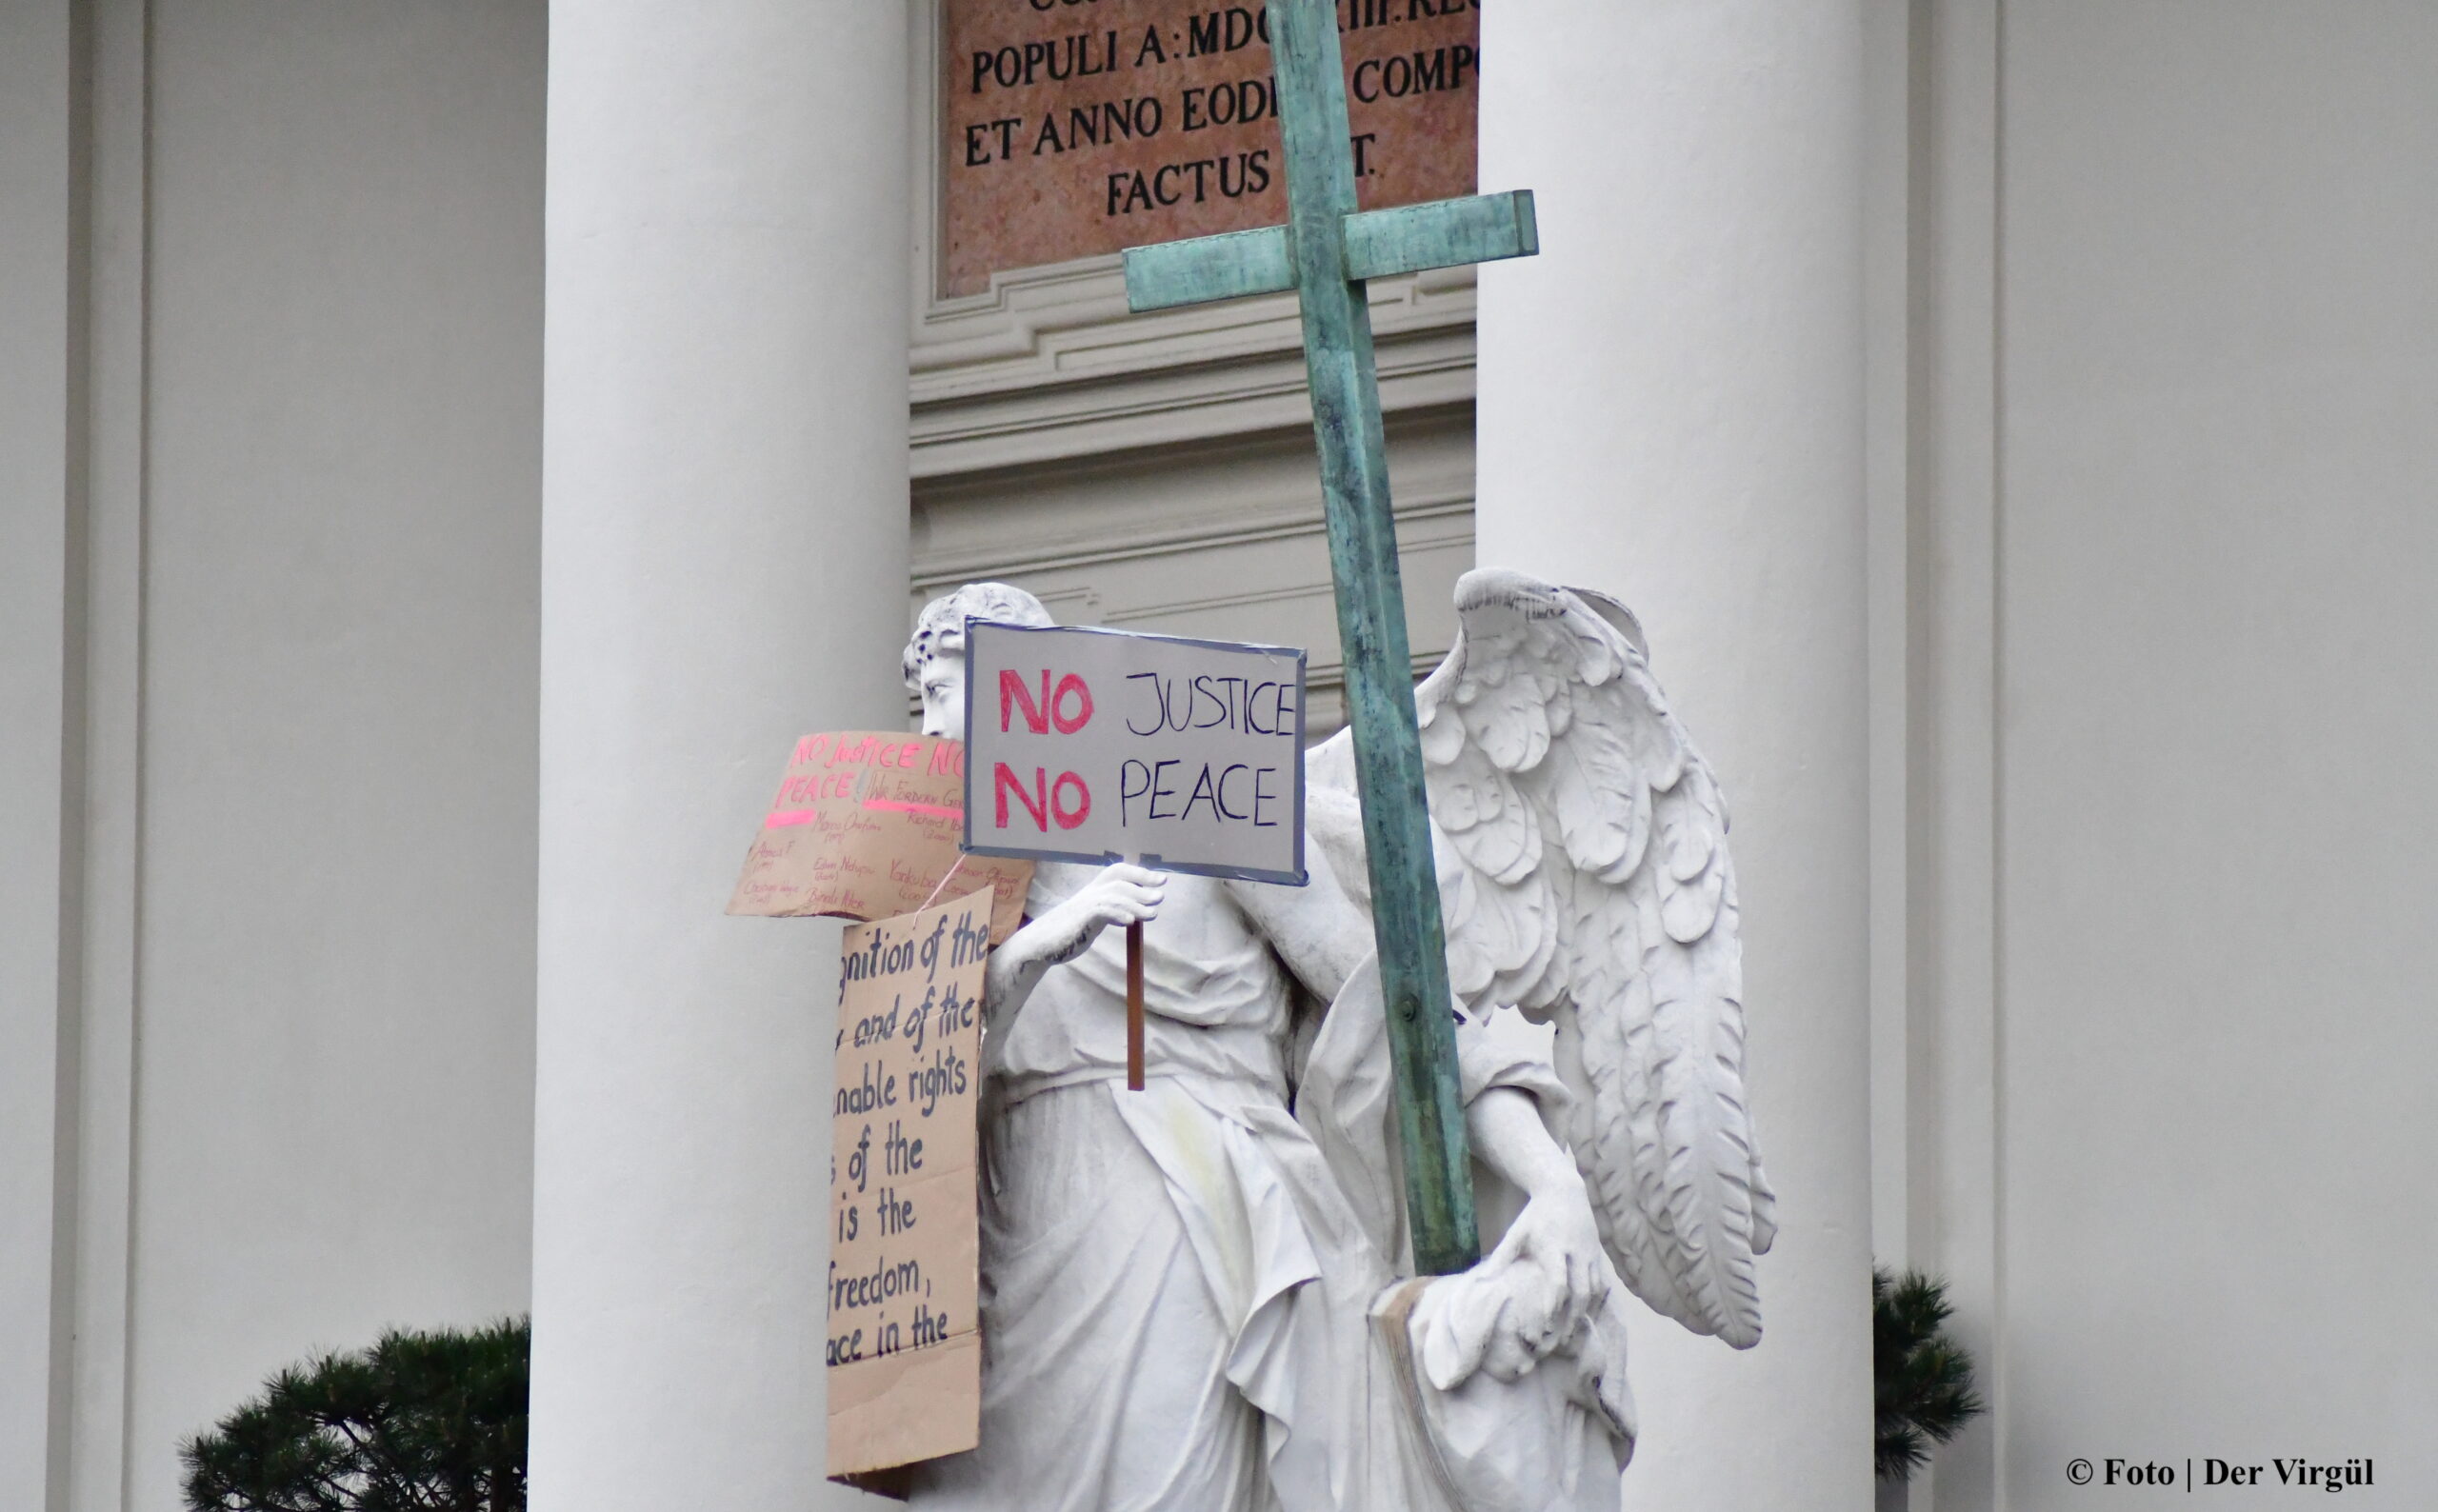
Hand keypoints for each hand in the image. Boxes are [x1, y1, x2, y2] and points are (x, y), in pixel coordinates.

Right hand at [1016, 863, 1163, 970]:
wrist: (1040, 944)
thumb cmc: (1069, 932)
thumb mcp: (1094, 919)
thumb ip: (1112, 912)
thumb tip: (1137, 911)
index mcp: (1094, 890)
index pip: (1118, 872)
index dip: (1140, 873)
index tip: (1161, 879)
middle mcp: (1090, 893)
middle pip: (1118, 880)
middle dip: (1142, 885)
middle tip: (1161, 896)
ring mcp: (1083, 905)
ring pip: (1113, 895)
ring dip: (1136, 903)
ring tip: (1152, 913)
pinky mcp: (1079, 919)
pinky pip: (1101, 911)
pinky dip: (1117, 913)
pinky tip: (1130, 921)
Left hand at [1414, 1183, 1612, 1390]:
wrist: (1564, 1192)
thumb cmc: (1535, 1216)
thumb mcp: (1516, 1233)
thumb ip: (1501, 1257)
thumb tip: (1482, 1281)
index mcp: (1554, 1247)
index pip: (1557, 1280)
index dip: (1553, 1303)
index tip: (1545, 1324)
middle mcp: (1576, 1253)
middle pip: (1580, 1291)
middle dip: (1572, 1317)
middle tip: (1561, 1340)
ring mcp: (1590, 1255)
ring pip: (1594, 1290)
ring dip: (1584, 1314)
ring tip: (1572, 1334)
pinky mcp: (1598, 1255)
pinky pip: (1602, 1284)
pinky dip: (1595, 1302)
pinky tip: (1586, 1317)